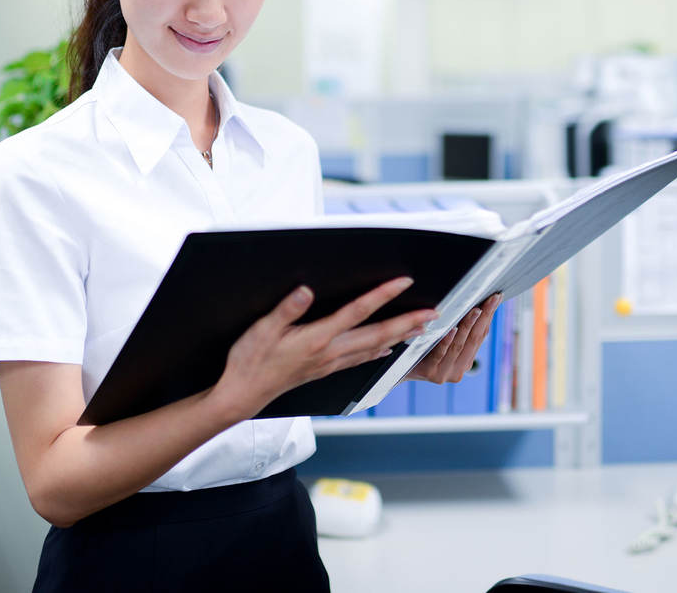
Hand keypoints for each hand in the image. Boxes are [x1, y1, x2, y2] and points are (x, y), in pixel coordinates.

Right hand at [213, 276, 436, 420]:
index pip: (358, 312)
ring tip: (422, 329)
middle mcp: (330, 352)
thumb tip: (306, 291)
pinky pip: (361, 359)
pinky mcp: (326, 370)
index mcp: (318, 338)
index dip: (382, 295)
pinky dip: (379, 351)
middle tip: (434, 314)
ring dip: (401, 337)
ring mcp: (330, 364)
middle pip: (378, 334)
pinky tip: (387, 348)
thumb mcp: (262, 329)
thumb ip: (286, 309)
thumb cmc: (250, 361)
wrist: (243, 394)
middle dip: (408, 323)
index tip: (403, 282)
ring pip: (374, 348)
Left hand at [405, 292, 500, 383]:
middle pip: (474, 339)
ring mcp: (446, 373)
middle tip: (490, 299)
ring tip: (475, 310)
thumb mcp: (442, 343)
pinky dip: (447, 341)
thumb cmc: (421, 351)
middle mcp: (459, 369)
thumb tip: (474, 305)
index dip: (489, 316)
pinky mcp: (431, 373)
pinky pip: (440, 354)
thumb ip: (457, 331)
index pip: (481, 336)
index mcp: (465, 361)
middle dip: (483, 317)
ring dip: (468, 326)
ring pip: (459, 345)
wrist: (397, 372)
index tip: (496, 298)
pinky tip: (451, 329)